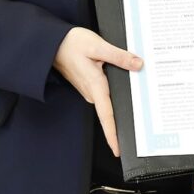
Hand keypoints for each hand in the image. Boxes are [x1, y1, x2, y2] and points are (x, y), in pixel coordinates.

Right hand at [52, 27, 142, 156]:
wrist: (52, 43)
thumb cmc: (72, 44)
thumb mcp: (99, 46)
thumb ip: (119, 56)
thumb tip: (138, 64)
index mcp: (95, 86)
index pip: (106, 116)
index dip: (112, 134)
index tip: (118, 149)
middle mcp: (91, 92)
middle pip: (110, 112)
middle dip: (123, 121)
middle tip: (140, 131)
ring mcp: (89, 89)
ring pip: (108, 101)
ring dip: (120, 106)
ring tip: (140, 111)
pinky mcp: (88, 83)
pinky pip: (105, 93)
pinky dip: (115, 93)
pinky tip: (128, 86)